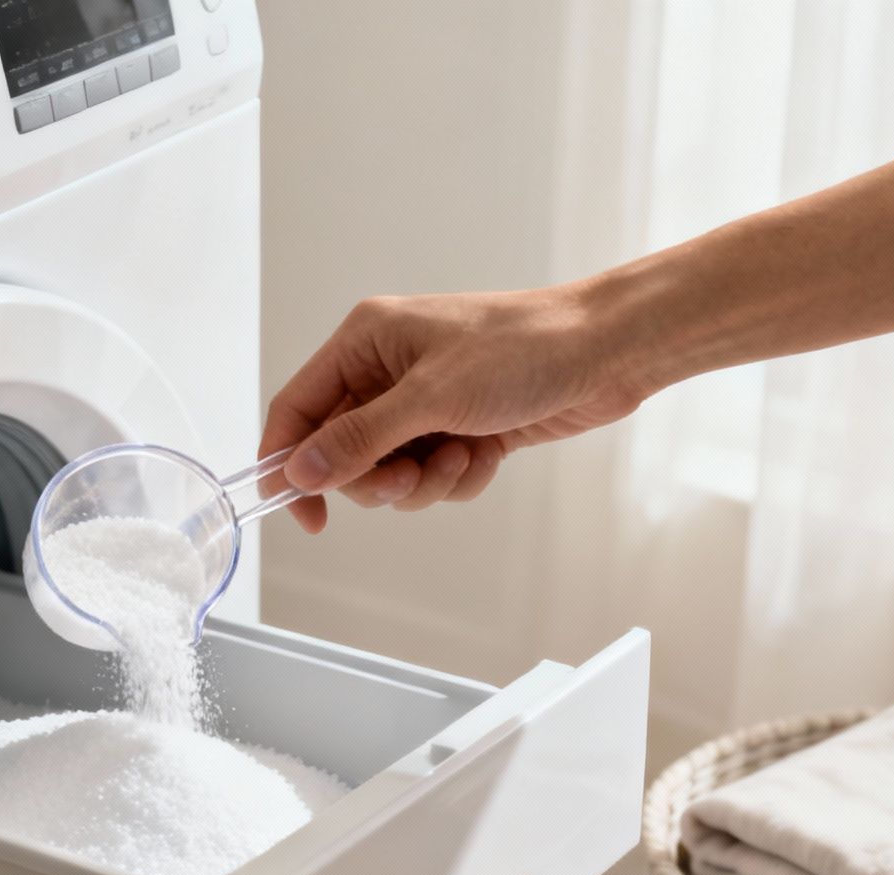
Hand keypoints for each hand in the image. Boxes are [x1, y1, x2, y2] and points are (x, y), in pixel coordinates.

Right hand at [259, 286, 651, 531]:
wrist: (604, 351)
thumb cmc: (523, 349)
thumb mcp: (431, 397)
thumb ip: (359, 438)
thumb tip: (298, 471)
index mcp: (365, 342)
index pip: (297, 409)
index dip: (288, 462)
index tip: (301, 514)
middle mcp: (387, 371)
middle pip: (341, 453)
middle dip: (378, 478)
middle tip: (411, 476)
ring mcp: (424, 402)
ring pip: (390, 474)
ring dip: (425, 482)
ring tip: (462, 457)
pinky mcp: (459, 428)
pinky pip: (432, 477)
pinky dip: (458, 477)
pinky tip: (489, 453)